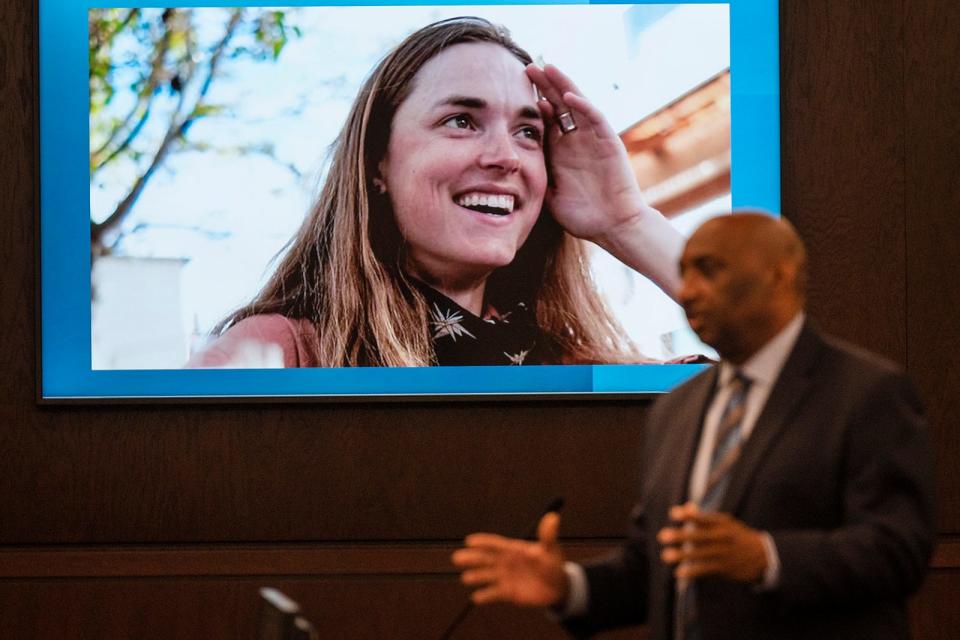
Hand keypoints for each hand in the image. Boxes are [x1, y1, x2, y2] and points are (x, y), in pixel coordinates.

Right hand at [450, 511, 567, 606]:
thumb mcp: (551, 549)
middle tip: (456, 558)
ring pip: (486, 576)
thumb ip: (548, 535)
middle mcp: (505, 562)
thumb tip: (553, 518)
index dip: (483, 541)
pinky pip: (493, 594)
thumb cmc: (552, 563)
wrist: (557, 587)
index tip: (469, 541)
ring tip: (466, 578)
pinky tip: (476, 597)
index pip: (495, 544)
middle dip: (471, 558)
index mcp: (513, 549)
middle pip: (485, 559)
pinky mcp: (508, 593)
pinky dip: (485, 596)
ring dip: (476, 576)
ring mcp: (505, 577)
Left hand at [524, 63, 651, 244]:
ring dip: (563, 86)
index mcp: (561, 151)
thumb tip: (509, 172)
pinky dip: (583, 106)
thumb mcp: (550, 195)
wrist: (613, 227)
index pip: (545, 120)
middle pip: (559, 105)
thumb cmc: (583, 215)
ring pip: (577, 104)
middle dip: (544, 86)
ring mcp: (593, 139)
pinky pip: (596, 119)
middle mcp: (577, 140)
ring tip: (547, 67)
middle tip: (526, 67)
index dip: (530, 104)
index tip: (510, 91)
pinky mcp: (609, 143)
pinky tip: (568, 95)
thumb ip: (536, 178)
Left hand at [657, 502, 767, 582]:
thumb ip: (704, 517)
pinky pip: (707, 570)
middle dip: (681, 536)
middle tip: (662, 536)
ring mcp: (725, 553)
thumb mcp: (725, 523)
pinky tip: (679, 573)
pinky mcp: (725, 568)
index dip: (689, 516)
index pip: (704, 518)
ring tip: (666, 556)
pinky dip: (693, 572)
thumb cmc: (736, 535)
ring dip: (683, 556)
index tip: (673, 514)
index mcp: (723, 523)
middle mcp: (724, 537)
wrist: (763, 556)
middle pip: (700, 536)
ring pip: (701, 554)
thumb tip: (686, 507)